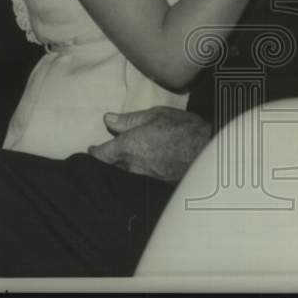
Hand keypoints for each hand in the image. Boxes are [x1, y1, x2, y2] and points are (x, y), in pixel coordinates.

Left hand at [87, 106, 211, 180]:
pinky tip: (143, 163)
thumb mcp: (155, 115)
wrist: (206, 153)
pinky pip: (140, 175)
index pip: (102, 154)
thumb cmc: (181, 129)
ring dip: (122, 164)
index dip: (94, 151)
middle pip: (112, 165)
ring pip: (126, 170)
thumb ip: (129, 120)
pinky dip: (137, 168)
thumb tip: (107, 119)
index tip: (91, 148)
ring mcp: (144, 176)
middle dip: (108, 159)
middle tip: (106, 152)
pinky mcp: (156, 182)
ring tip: (125, 156)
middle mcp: (132, 165)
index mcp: (127, 147)